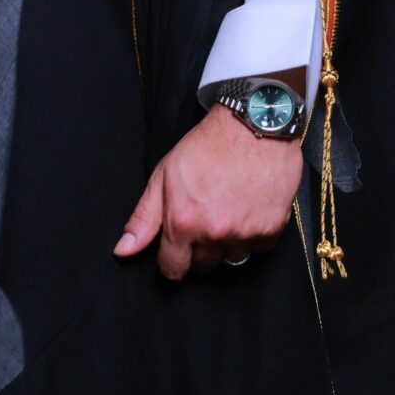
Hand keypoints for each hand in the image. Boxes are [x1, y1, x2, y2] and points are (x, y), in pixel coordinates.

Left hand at [113, 107, 303, 279]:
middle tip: (205, 216)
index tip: (177, 249)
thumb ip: (144, 218)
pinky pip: (258, 247)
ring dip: (228, 242)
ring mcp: (245, 233)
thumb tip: (123, 251)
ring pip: (232, 258)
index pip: (173, 269)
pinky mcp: (272, 229)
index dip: (172, 260)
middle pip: (203, 266)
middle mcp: (214, 233)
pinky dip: (254, 233)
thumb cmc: (207, 146)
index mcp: (183, 222)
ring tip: (229, 208)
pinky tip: (249, 207)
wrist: (253, 124)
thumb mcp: (164, 175)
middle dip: (200, 248)